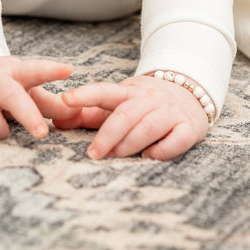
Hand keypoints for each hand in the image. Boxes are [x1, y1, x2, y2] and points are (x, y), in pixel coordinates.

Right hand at [0, 57, 72, 141]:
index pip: (34, 70)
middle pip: (10, 95)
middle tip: (42, 133)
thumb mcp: (26, 88)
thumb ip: (51, 103)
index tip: (68, 70)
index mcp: (14, 73)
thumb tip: (78, 112)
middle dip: (27, 115)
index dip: (50, 70)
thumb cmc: (2, 87)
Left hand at [55, 74, 210, 160]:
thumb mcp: (119, 102)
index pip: (104, 91)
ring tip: (114, 157)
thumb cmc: (146, 103)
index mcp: (128, 92)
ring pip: (148, 127)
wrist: (192, 93)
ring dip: (129, 144)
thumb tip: (57, 120)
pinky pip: (177, 139)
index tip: (64, 100)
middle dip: (107, 135)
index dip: (85, 95)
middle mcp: (149, 100)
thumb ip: (90, 114)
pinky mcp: (189, 128)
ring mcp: (170, 113)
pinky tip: (149, 157)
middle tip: (92, 154)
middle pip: (125, 114)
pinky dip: (162, 150)